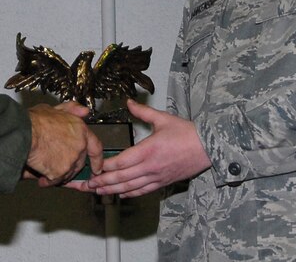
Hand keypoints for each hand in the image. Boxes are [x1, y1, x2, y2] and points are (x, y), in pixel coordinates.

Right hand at [26, 102, 102, 186]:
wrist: (24, 133)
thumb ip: (72, 110)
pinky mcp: (61, 172)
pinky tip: (41, 177)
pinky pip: (56, 180)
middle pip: (80, 163)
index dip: (97, 159)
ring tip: (45, 169)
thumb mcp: (55, 109)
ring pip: (68, 173)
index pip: (96, 147)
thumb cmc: (35, 121)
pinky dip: (49, 181)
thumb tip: (84, 112)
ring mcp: (71, 160)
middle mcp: (80, 146)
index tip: (97, 168)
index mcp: (81, 130)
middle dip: (69, 166)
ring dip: (59, 174)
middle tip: (56, 165)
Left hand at [86, 100, 210, 197]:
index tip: (93, 166)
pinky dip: (130, 194)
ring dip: (112, 190)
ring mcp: (156, 177)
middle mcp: (150, 167)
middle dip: (102, 182)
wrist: (208, 148)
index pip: (121, 162)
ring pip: (130, 188)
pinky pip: (143, 191)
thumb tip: (128, 102)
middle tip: (87, 184)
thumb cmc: (187, 133)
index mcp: (148, 150)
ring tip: (97, 192)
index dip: (105, 166)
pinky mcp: (163, 182)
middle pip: (121, 178)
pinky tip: (120, 194)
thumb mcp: (163, 118)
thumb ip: (143, 112)